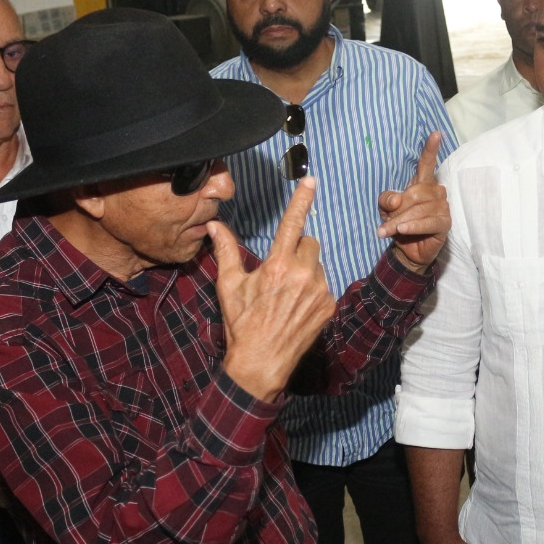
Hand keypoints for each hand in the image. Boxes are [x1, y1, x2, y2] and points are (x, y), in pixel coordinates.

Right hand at [209, 180, 335, 399]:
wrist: (262, 363)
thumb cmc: (242, 324)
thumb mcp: (229, 286)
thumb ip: (226, 251)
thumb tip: (214, 226)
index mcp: (277, 266)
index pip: (292, 224)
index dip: (301, 199)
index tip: (311, 180)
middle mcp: (302, 275)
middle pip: (308, 243)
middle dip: (296, 249)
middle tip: (279, 271)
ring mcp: (319, 291)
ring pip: (317, 264)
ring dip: (305, 270)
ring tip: (286, 294)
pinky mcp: (329, 305)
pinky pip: (324, 285)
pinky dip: (313, 289)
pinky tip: (297, 307)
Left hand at [376, 132, 449, 270]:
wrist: (406, 250)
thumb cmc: (398, 223)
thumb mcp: (385, 209)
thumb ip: (387, 199)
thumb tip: (397, 199)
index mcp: (422, 183)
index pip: (427, 164)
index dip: (430, 149)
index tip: (435, 133)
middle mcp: (435, 192)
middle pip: (415, 193)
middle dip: (397, 210)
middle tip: (383, 225)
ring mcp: (443, 208)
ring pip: (419, 209)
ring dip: (400, 221)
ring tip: (386, 231)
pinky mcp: (445, 224)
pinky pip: (428, 222)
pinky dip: (413, 226)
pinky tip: (403, 230)